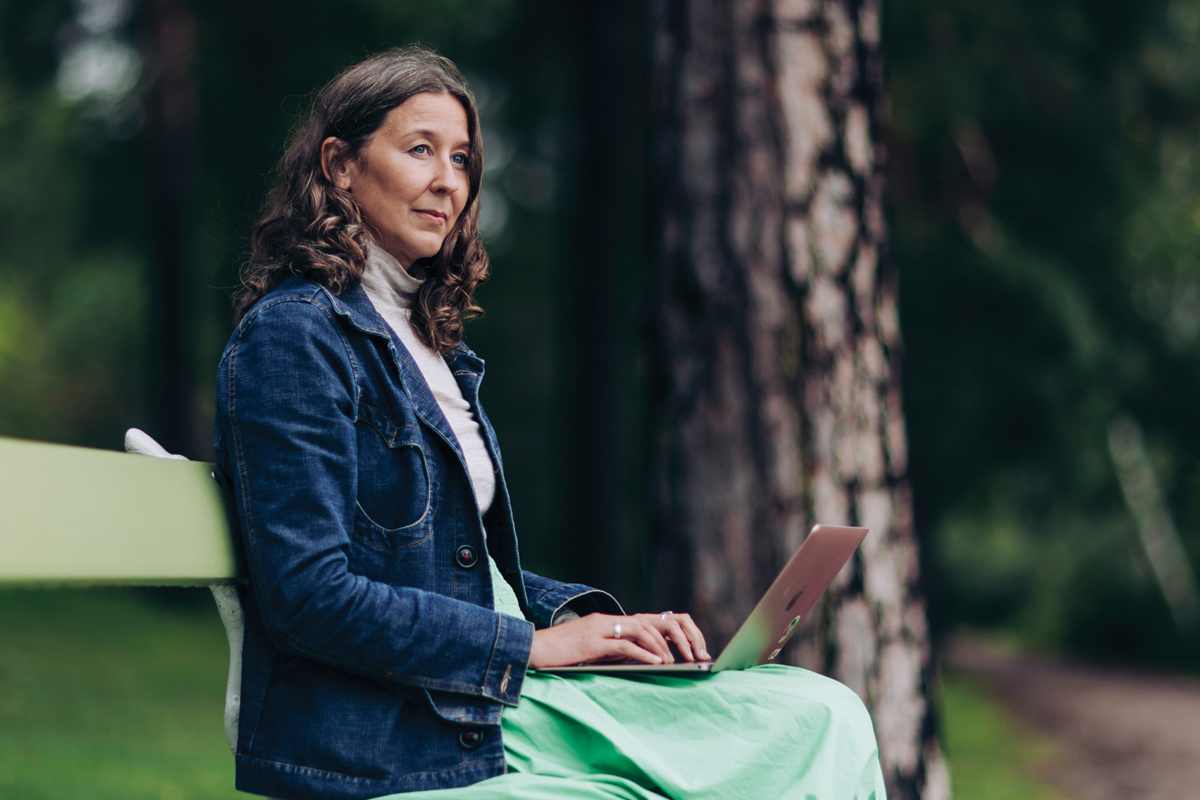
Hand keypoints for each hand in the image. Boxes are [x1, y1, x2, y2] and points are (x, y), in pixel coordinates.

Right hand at [528, 612, 709, 668]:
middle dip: (669, 638)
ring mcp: (598, 629)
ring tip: (672, 661)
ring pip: (639, 630)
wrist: (532, 649)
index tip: (679, 648)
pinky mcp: (592, 642)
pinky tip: (655, 662)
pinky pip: (623, 645)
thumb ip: (610, 651)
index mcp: (606, 622)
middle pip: (646, 623)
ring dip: (659, 646)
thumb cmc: (559, 654)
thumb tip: (635, 661)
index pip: (642, 622)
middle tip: (684, 655)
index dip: (664, 633)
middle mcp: (605, 621)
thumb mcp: (590, 650)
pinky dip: (642, 653)